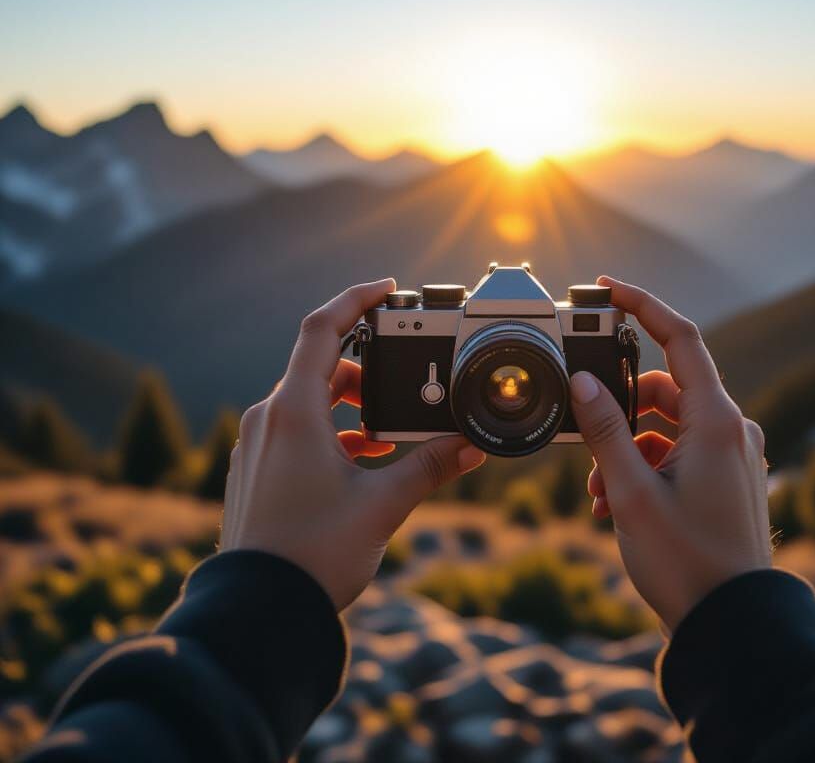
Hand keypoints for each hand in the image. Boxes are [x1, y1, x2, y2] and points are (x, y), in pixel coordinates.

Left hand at [220, 279, 486, 609]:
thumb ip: (430, 466)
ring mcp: (256, 445)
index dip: (355, 300)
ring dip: (348, 404)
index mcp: (293, 413)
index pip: (322, 329)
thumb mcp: (383, 505)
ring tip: (385, 434)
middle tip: (403, 384)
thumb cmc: (314, 555)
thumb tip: (472, 444)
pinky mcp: (254, 470)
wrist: (258, 614)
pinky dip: (329, 430)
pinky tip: (358, 460)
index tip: (387, 289)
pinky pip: (293, 429)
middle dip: (365, 369)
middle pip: (318, 365)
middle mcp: (267, 419)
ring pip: (306, 399)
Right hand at [572, 276, 770, 632]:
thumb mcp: (631, 493)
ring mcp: (733, 454)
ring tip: (597, 491)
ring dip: (627, 445)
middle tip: (585, 439)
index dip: (643, 305)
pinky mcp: (728, 478)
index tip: (608, 287)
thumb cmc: (687, 562)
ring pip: (667, 423)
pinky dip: (646, 465)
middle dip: (618, 407)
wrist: (734, 626)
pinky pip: (680, 452)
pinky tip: (615, 503)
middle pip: (664, 386)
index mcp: (715, 421)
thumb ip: (604, 431)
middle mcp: (730, 429)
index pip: (680, 337)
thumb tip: (583, 382)